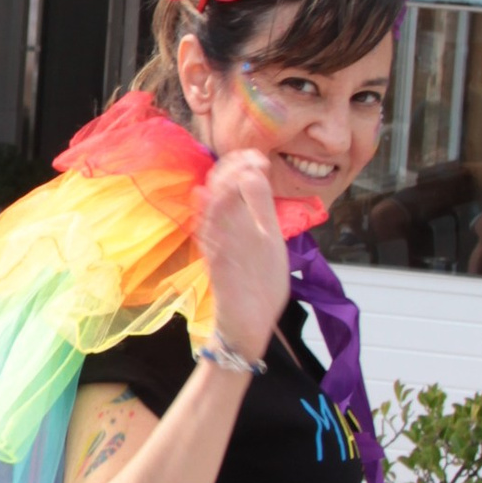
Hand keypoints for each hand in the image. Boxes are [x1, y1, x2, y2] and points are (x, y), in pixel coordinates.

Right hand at [194, 152, 291, 366]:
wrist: (248, 324)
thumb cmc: (259, 283)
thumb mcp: (269, 240)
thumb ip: (261, 208)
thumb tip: (254, 173)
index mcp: (238, 223)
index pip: (233, 184)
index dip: (242, 166)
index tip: (257, 158)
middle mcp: (226, 232)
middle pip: (220, 191)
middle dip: (234, 170)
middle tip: (251, 159)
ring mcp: (220, 250)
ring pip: (215, 211)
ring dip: (225, 187)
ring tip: (240, 169)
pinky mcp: (218, 268)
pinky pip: (211, 238)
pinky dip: (212, 218)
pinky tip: (214, 198)